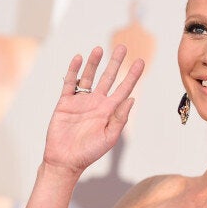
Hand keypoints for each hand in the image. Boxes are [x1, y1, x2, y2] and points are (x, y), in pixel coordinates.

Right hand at [43, 45, 143, 175]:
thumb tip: (132, 99)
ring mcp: (81, 101)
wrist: (65, 160)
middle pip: (108, 78)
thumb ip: (120, 118)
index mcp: (109, 111)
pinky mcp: (65, 103)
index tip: (140, 61)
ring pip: (88, 77)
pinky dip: (73, 70)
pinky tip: (78, 58)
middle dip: (115, 63)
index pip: (123, 88)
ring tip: (99, 49)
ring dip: (94, 63)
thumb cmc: (89, 152)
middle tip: (121, 47)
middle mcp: (96, 102)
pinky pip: (70, 83)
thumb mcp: (109, 137)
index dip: (132, 75)